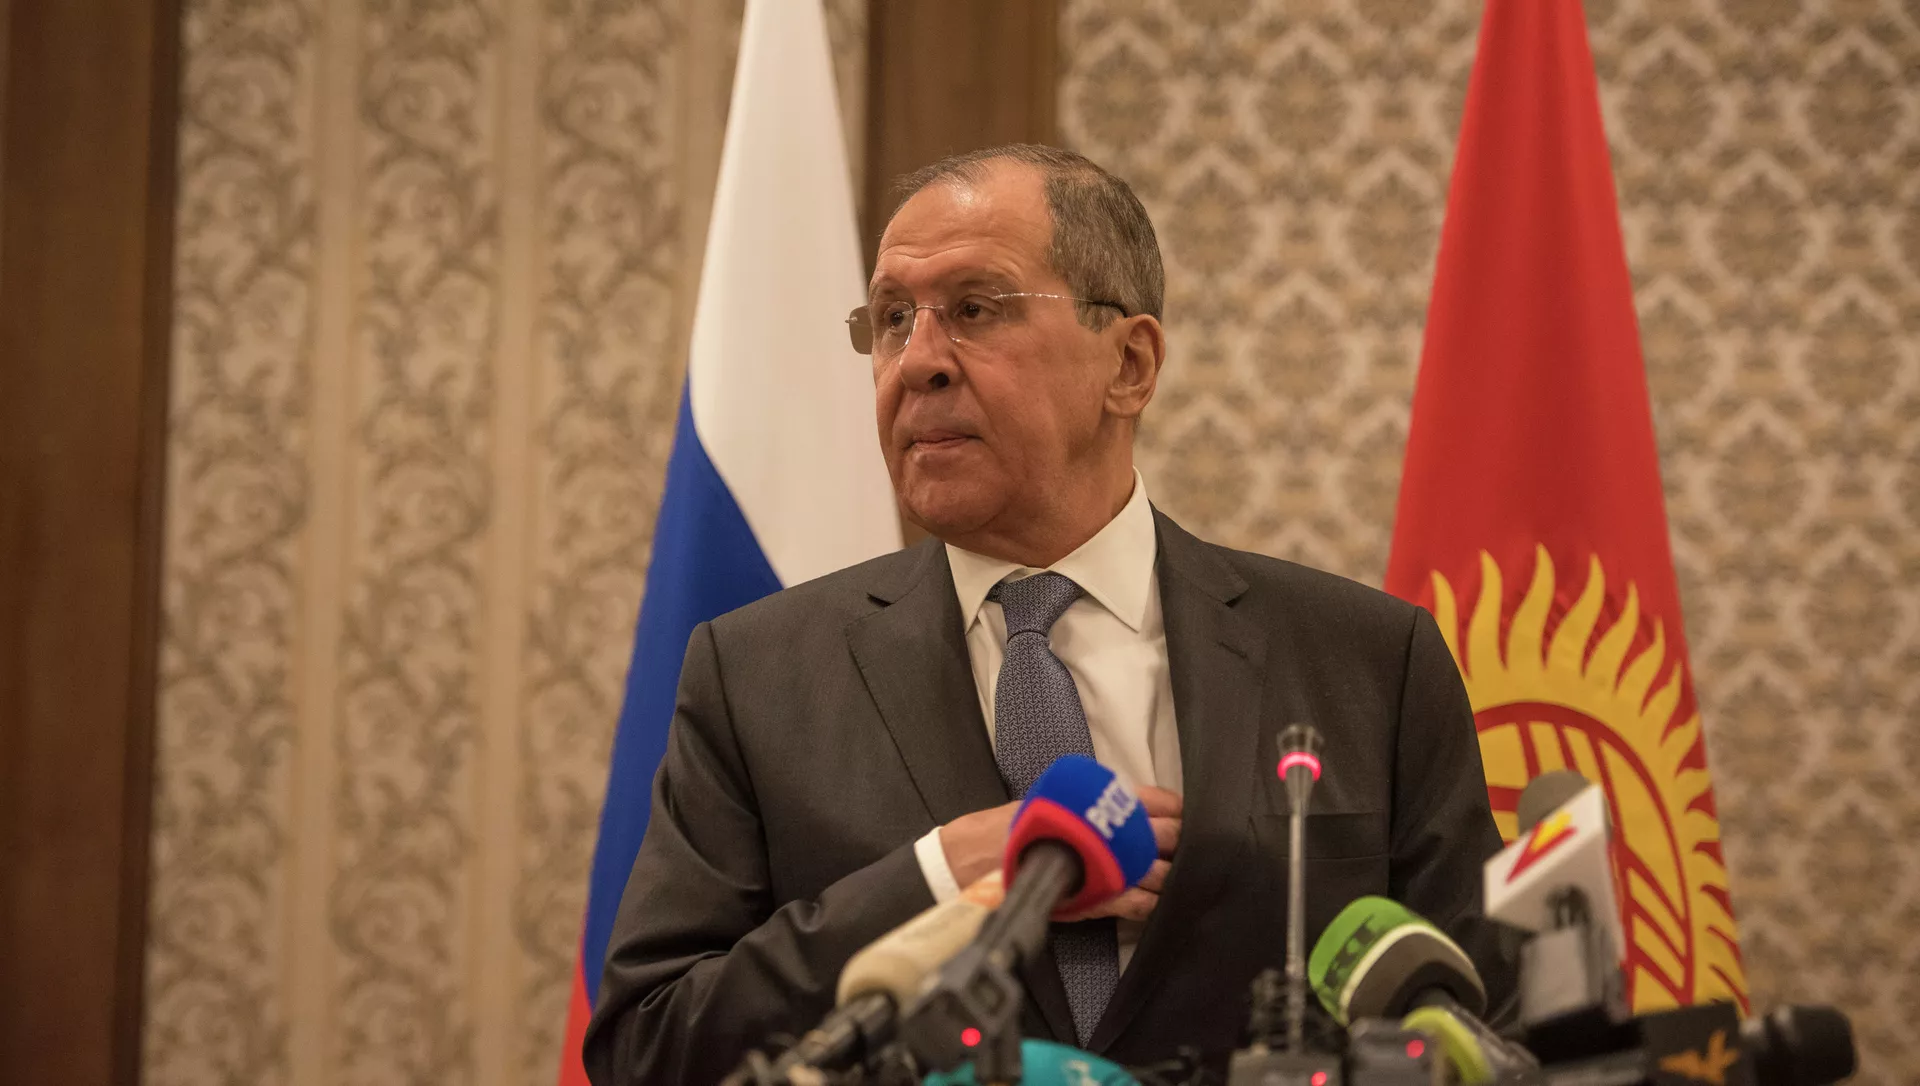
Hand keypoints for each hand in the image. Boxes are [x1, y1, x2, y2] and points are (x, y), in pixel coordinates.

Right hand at [938, 785, 1182, 921]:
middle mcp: (1100, 827)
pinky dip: (1150, 903)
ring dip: (1169, 873)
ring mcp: (1099, 865)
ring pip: (1155, 869)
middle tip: (1183, 845)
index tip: (1184, 814)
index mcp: (1091, 798)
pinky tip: (1156, 901)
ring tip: (1174, 875)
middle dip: (1178, 840)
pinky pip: (1135, 902)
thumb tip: (1125, 807)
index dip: (1174, 808)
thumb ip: (1086, 803)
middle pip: (1161, 833)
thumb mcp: (1051, 801)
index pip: (1150, 798)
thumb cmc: (1012, 829)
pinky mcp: (1092, 898)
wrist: (974, 859)